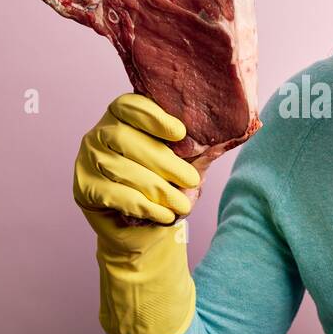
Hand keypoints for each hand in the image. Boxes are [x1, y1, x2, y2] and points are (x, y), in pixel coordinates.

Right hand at [73, 94, 201, 333]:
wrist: (142, 228)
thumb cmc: (165, 186)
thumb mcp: (188, 165)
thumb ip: (206, 148)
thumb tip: (250, 127)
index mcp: (122, 117)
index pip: (128, 104)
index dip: (152, 116)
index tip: (180, 133)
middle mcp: (99, 134)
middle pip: (125, 138)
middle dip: (162, 161)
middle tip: (191, 180)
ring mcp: (87, 161)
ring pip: (120, 168)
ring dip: (156, 188)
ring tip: (182, 205)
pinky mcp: (82, 189)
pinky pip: (112, 193)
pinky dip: (141, 205)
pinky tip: (162, 215)